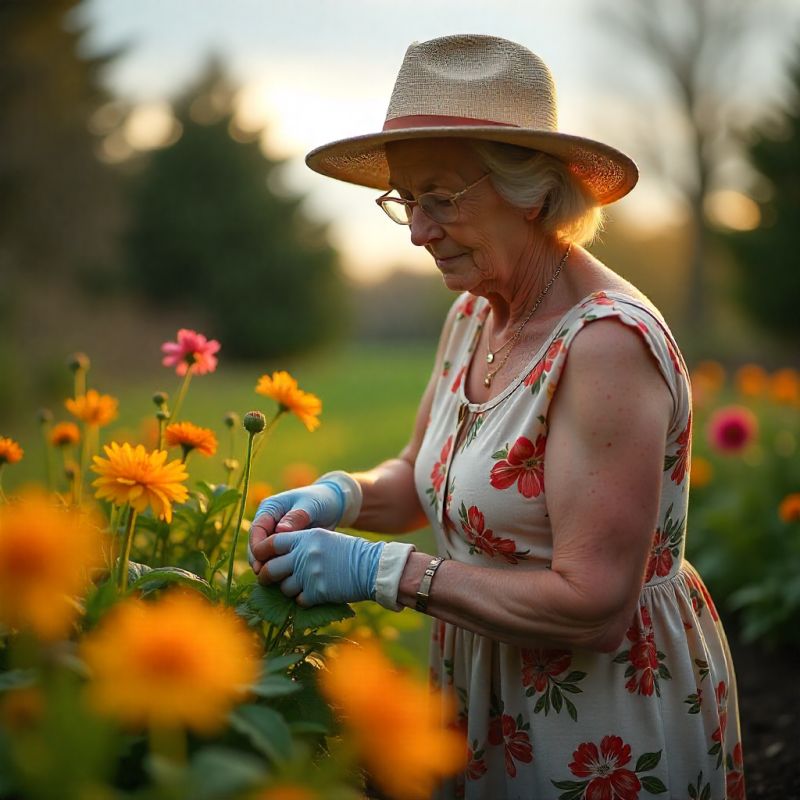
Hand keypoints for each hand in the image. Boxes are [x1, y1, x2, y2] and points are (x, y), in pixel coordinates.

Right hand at [249, 482, 344, 571]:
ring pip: (265, 554)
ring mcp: (275, 535)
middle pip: (257, 544)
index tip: (260, 561)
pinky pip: (277, 558)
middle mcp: (269, 522)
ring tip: (273, 580)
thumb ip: (296, 517)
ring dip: (268, 566)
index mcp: (270, 508)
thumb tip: (280, 531)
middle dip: (259, 560)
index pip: (257, 529)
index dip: (256, 546)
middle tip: (264, 576)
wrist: (333, 505)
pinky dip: (279, 567)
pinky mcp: (284, 545)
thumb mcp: (310, 506)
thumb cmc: (321, 501)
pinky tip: (284, 579)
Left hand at [255, 527, 384, 606]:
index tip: (258, 559)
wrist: (372, 566)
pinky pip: (298, 600)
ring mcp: (309, 574)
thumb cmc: (350, 552)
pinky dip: (303, 600)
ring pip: (283, 587)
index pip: (271, 543)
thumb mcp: (324, 538)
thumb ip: (302, 544)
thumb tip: (278, 556)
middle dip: (265, 576)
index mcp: (305, 537)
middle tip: (266, 579)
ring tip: (299, 586)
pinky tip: (312, 595)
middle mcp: (304, 554)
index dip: (260, 552)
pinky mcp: (317, 592)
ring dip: (288, 589)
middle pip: (270, 569)